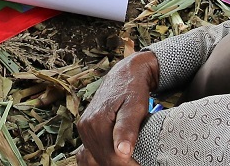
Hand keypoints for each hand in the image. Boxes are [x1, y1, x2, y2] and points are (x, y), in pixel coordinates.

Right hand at [77, 51, 158, 165]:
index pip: (113, 158)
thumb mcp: (135, 106)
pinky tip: (113, 159)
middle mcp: (86, 127)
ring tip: (131, 158)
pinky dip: (99, 159)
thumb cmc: (133, 88)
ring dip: (114, 161)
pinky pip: (88, 152)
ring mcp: (84, 129)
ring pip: (97, 157)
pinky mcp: (87, 128)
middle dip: (124, 163)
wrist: (125, 73)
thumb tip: (122, 152)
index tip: (145, 163)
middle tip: (142, 160)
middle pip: (104, 159)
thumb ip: (127, 129)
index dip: (131, 164)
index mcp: (96, 123)